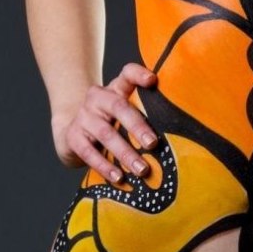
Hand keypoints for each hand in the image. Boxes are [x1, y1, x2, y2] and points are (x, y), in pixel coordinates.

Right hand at [53, 63, 158, 180]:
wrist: (72, 133)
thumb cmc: (110, 123)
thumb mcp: (124, 113)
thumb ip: (145, 113)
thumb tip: (179, 136)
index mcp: (115, 89)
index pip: (126, 74)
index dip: (139, 74)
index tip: (153, 80)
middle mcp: (97, 99)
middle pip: (118, 106)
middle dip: (137, 126)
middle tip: (153, 144)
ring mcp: (83, 117)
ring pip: (106, 134)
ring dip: (125, 153)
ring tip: (142, 169)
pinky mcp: (73, 137)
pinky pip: (89, 153)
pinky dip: (105, 166)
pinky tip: (119, 178)